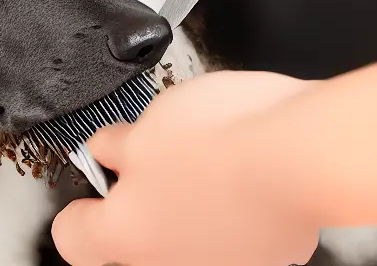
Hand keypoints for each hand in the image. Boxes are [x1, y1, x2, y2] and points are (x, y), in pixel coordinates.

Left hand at [52, 70, 319, 265]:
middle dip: (139, 205)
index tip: (95, 181)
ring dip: (189, 211)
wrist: (303, 154)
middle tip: (155, 162)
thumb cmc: (225, 138)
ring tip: (208, 164)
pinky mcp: (267, 261)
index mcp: (123, 234)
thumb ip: (116, 145)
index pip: (72, 233)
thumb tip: (105, 149)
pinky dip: (234, 216)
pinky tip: (245, 179)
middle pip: (131, 242)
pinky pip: (235, 240)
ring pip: (185, 243)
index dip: (81, 201)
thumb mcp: (148, 124)